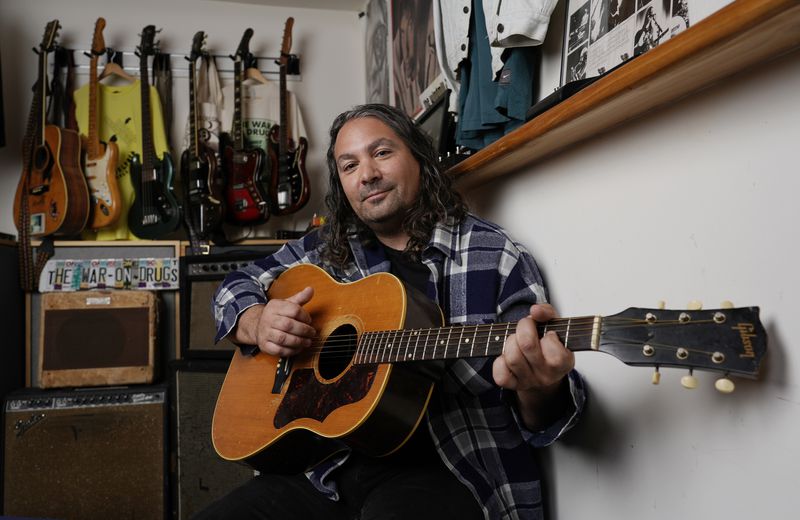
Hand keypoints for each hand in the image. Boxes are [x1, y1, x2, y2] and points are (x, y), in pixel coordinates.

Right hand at [234, 287, 315, 356]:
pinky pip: (278, 350)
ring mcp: (265, 333)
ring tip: (307, 342)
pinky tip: (298, 348)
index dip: (305, 316)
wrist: (256, 325)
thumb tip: (310, 290)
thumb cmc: (276, 315)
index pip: (293, 310)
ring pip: (283, 339)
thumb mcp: (287, 304)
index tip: (309, 321)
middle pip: (288, 325)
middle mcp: (268, 319)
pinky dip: (291, 351)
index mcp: (274, 306)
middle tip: (312, 333)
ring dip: (298, 342)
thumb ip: (300, 298)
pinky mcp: (264, 345)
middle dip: (303, 330)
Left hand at [492, 304, 574, 429]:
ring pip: (512, 358)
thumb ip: (547, 313)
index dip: (547, 334)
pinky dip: (499, 361)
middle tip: (526, 326)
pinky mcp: (513, 385)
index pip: (553, 348)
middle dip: (523, 327)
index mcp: (564, 362)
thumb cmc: (549, 344)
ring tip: (516, 340)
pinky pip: (500, 374)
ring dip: (510, 342)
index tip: (548, 333)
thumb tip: (535, 310)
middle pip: (527, 345)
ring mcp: (529, 382)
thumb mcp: (554, 325)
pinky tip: (507, 356)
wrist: (543, 370)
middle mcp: (548, 375)